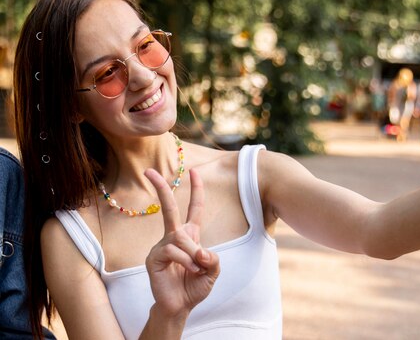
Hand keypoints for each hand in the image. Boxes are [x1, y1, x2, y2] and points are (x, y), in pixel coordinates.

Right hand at [144, 168, 219, 317]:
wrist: (180, 306)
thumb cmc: (195, 286)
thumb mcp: (213, 270)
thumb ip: (213, 258)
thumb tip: (200, 250)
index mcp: (190, 235)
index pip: (194, 209)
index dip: (196, 190)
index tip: (194, 171)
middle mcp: (174, 236)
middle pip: (169, 208)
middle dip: (160, 188)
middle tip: (149, 171)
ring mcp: (161, 246)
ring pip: (181, 237)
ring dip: (193, 254)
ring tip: (196, 269)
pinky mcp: (153, 257)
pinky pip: (173, 250)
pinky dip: (186, 261)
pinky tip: (188, 270)